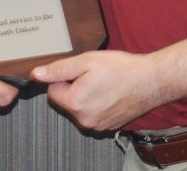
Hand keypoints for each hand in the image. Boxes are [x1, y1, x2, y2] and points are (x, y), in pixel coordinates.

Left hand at [32, 51, 156, 131]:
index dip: (64, 77)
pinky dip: (97, 103)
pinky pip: (92, 113)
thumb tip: (36, 74)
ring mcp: (97, 125)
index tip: (79, 71)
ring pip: (79, 108)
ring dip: (85, 95)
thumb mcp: (86, 61)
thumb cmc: (121, 69)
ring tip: (102, 83)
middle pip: (65, 101)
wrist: (150, 81)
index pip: (52, 91)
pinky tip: (109, 92)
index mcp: (76, 103)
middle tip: (92, 75)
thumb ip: (58, 69)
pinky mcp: (108, 126)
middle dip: (74, 87)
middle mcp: (84, 119)